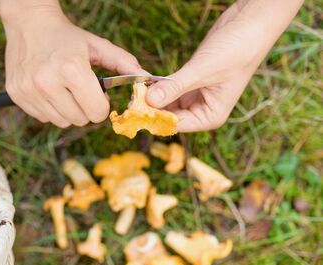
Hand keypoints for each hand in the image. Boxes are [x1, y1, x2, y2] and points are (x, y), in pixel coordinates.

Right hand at [0, 1, 144, 126]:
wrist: (29, 23)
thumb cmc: (67, 36)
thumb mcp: (96, 45)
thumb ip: (123, 63)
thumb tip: (146, 78)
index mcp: (71, 69)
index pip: (97, 111)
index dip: (102, 105)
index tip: (98, 95)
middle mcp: (47, 82)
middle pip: (79, 120)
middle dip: (86, 110)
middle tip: (81, 92)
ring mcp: (29, 90)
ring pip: (61, 122)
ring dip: (68, 111)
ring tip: (64, 91)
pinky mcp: (16, 95)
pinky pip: (43, 118)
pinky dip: (50, 109)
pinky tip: (49, 90)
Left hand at [146, 0, 303, 131]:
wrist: (249, 24)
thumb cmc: (236, 50)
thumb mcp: (202, 71)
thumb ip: (175, 87)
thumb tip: (149, 101)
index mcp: (210, 116)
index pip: (176, 124)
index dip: (155, 118)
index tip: (134, 110)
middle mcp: (203, 110)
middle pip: (170, 116)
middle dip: (151, 108)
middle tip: (130, 99)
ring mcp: (196, 96)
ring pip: (168, 102)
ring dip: (153, 97)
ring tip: (136, 90)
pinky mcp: (191, 82)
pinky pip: (170, 89)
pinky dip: (159, 86)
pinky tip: (146, 82)